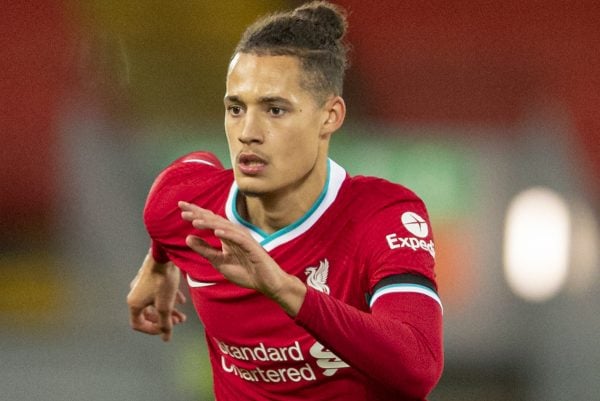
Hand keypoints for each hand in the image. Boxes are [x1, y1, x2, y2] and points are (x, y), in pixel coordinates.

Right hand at [127, 253, 186, 340]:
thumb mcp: (165, 306)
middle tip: (179, 321)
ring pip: (155, 303)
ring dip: (169, 310)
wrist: (164, 256)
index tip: (164, 330)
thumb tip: (165, 338)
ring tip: (182, 315)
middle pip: (149, 314)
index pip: (138, 324)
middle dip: (165, 320)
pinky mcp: (150, 277)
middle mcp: (135, 294)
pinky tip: (181, 300)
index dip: (151, 330)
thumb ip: (165, 324)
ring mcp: (142, 285)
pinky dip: (169, 298)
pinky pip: (158, 292)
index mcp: (134, 303)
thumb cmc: (162, 282)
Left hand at [179, 201, 305, 315]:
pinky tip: (216, 231)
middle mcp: (235, 234)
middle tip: (182, 208)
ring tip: (194, 221)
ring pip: (225, 227)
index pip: (210, 221)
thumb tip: (187, 237)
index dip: (196, 213)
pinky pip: (239, 239)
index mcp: (227, 235)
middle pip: (215, 220)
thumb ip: (205, 250)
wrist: (267, 283)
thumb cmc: (246, 272)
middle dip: (199, 213)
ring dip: (210, 223)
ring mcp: (244, 239)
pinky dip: (228, 234)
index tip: (180, 207)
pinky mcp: (252, 248)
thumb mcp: (219, 261)